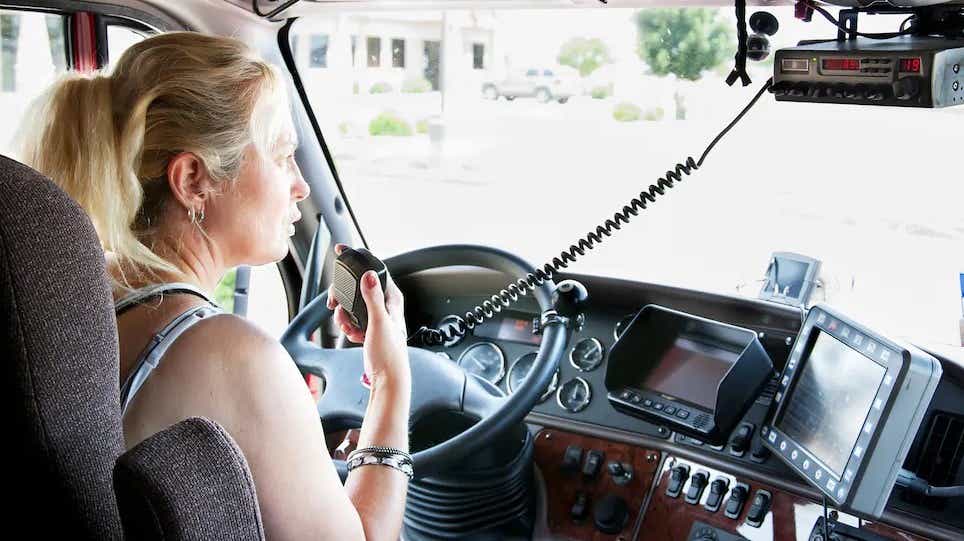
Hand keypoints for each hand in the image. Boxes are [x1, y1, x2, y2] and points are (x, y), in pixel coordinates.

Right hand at [327, 244, 409, 387]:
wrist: (387, 377)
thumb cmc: (389, 354)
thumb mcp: (379, 323)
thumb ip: (372, 299)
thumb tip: (369, 275)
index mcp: (392, 298)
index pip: (375, 270)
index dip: (358, 260)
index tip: (342, 250)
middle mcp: (386, 304)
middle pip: (357, 287)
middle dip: (343, 298)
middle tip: (335, 307)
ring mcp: (377, 315)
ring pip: (352, 304)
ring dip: (345, 315)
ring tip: (350, 328)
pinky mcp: (370, 327)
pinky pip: (352, 318)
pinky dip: (349, 326)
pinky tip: (354, 335)